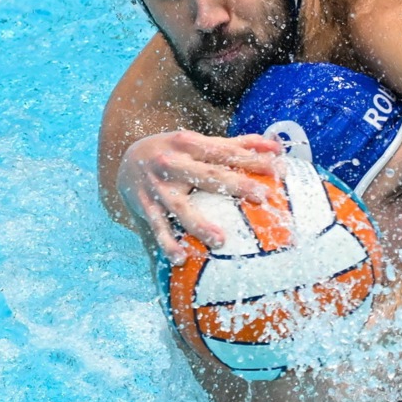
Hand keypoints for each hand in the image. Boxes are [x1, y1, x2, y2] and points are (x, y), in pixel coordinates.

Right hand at [116, 130, 282, 264]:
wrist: (124, 159)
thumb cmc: (174, 152)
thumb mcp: (198, 143)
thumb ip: (235, 145)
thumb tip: (275, 147)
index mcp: (189, 144)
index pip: (226, 151)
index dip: (251, 159)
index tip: (277, 168)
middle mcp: (172, 163)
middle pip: (208, 175)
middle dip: (235, 184)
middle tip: (261, 196)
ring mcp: (158, 187)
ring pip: (180, 207)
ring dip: (199, 224)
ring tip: (220, 241)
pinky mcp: (144, 206)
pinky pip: (158, 227)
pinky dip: (168, 243)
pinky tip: (181, 258)